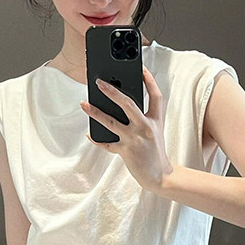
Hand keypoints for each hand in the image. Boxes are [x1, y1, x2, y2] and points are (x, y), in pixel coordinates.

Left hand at [80, 66, 173, 191]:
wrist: (160, 176)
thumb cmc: (155, 152)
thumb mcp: (155, 131)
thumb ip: (143, 117)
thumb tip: (122, 103)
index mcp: (156, 120)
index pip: (155, 95)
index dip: (149, 79)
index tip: (141, 68)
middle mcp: (146, 127)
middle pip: (128, 103)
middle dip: (112, 91)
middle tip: (98, 82)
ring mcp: (135, 139)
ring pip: (111, 122)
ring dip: (95, 112)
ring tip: (84, 104)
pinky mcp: (126, 151)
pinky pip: (107, 143)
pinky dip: (97, 139)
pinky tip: (90, 134)